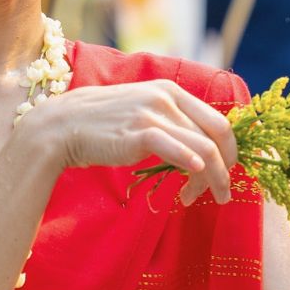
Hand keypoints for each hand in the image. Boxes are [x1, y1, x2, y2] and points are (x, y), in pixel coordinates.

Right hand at [20, 79, 239, 204]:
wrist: (61, 126)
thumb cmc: (105, 125)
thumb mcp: (144, 111)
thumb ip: (173, 122)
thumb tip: (204, 150)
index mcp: (173, 91)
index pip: (219, 122)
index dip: (229, 152)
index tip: (225, 173)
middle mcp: (167, 98)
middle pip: (217, 137)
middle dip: (225, 168)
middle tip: (221, 192)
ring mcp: (152, 114)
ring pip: (203, 148)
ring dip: (209, 179)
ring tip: (199, 198)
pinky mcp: (138, 133)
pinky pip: (176, 150)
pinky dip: (192, 165)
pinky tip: (191, 183)